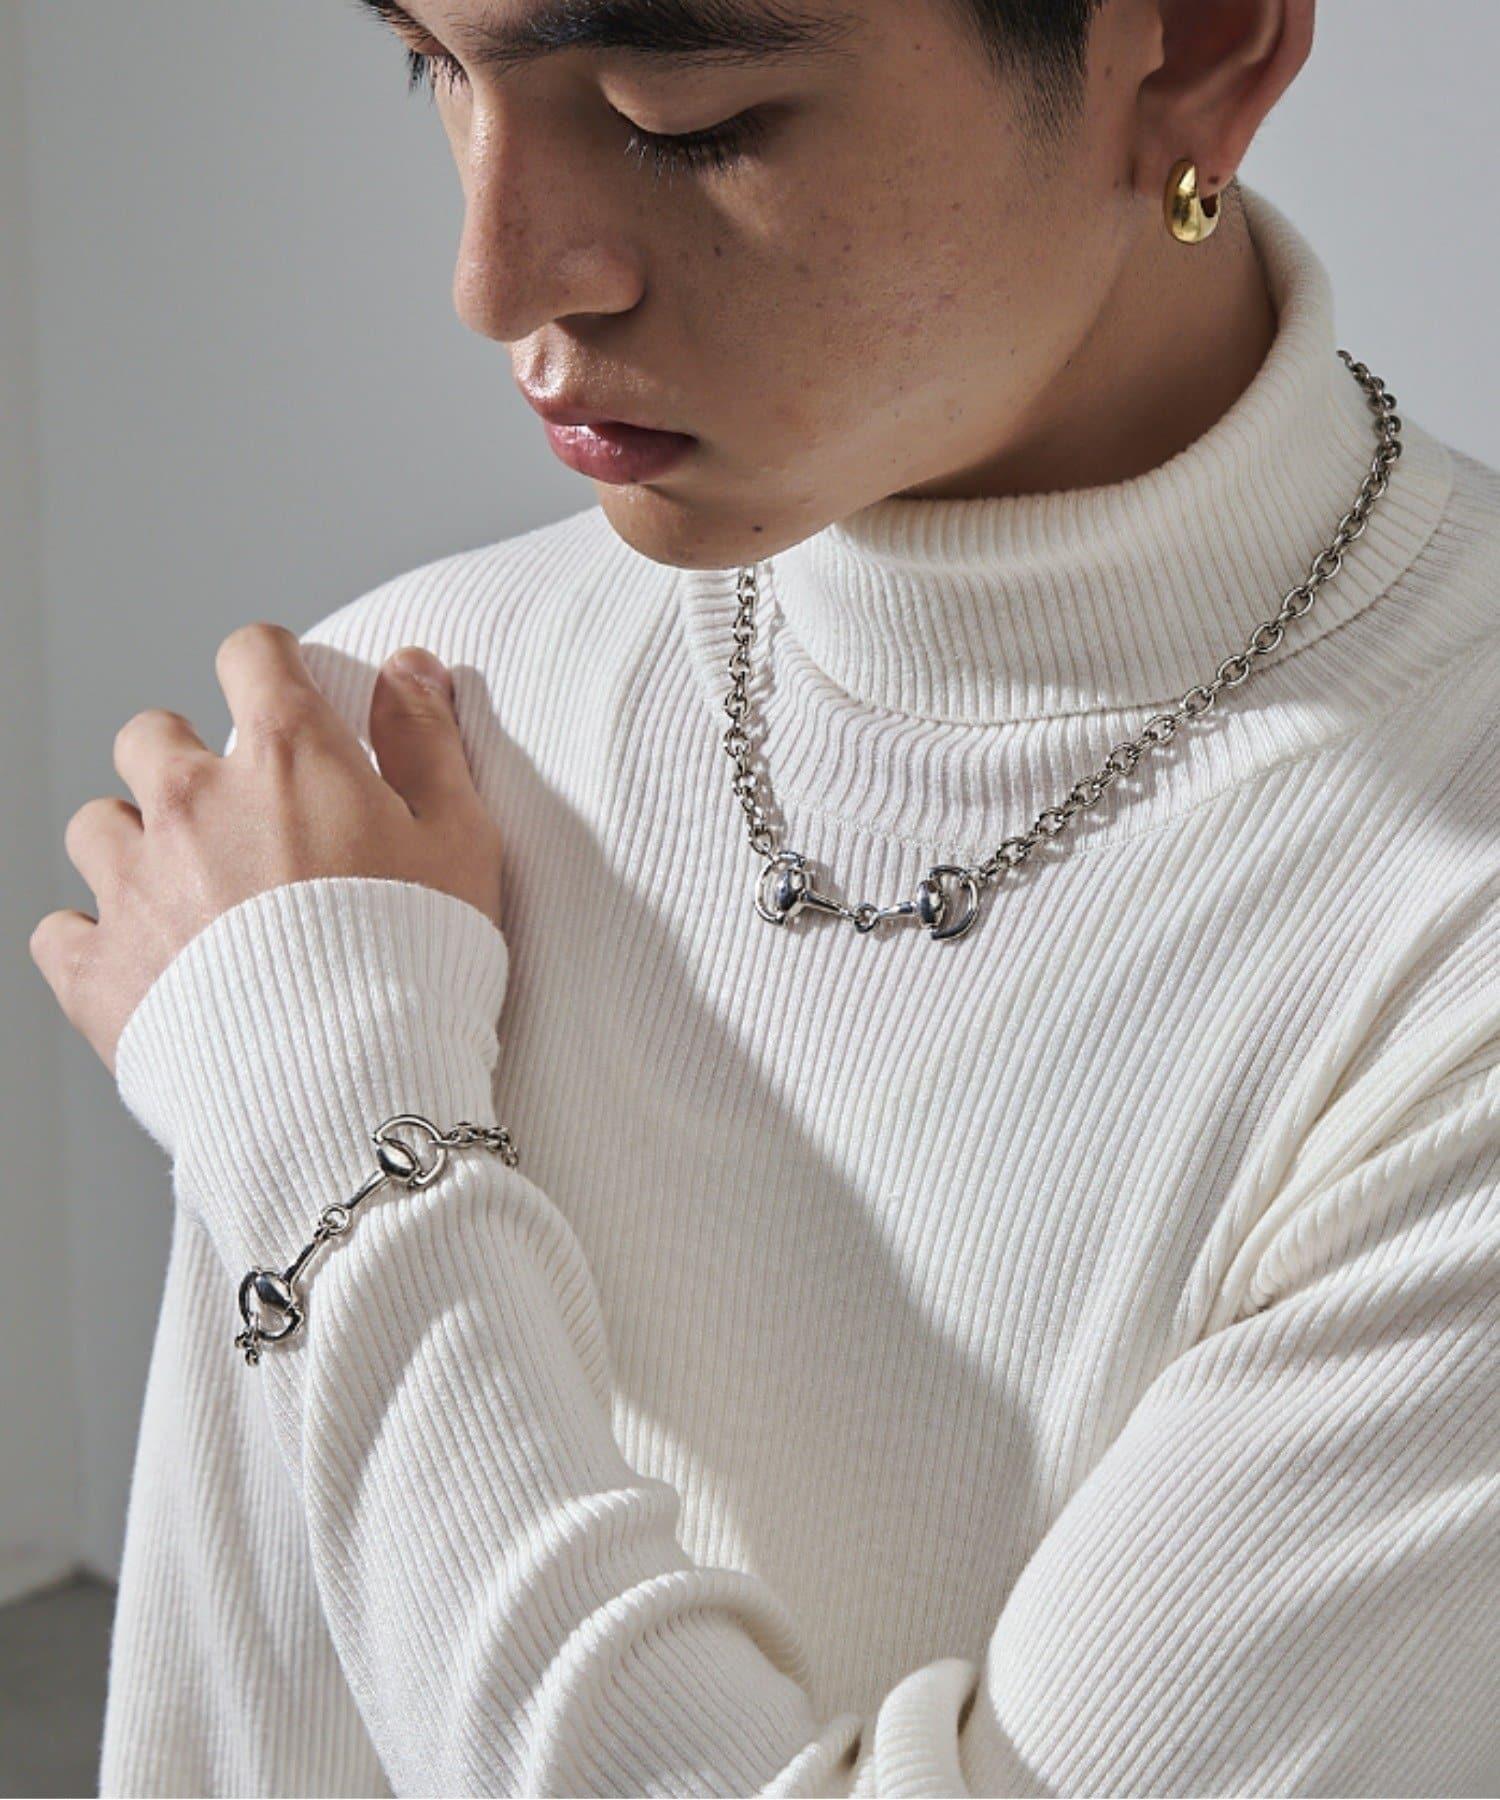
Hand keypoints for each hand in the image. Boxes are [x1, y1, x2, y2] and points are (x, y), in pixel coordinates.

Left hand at [29, 622, 503, 1078]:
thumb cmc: (417, 962)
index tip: (283, 696)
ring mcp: (135, 886)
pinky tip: (141, 962)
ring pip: (97, 824)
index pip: (251, 656)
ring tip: (185, 891)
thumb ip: (428, 744)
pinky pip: (61, 931)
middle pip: (151, 736)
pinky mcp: (98, 970)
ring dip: (134, 844)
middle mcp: (193, 805)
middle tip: (235, 812)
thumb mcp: (459, 840)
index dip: (267, 667)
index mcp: (287, 760)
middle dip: (185, 758)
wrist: (347, 1087)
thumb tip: (411, 667)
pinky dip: (94, 940)